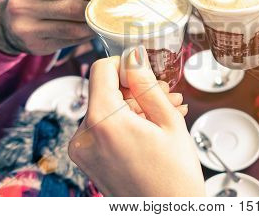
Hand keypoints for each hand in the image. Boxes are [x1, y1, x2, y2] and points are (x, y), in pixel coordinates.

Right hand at [0, 0, 102, 54]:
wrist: (11, 23)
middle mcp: (22, 6)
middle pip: (70, 8)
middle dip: (94, 8)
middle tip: (109, 7)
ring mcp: (28, 29)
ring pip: (74, 29)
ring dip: (94, 25)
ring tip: (104, 20)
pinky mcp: (38, 46)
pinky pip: (71, 42)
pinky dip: (86, 36)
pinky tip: (92, 30)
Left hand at [69, 48, 204, 196]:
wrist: (169, 214)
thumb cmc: (175, 176)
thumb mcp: (168, 121)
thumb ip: (147, 84)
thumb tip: (133, 56)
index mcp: (103, 122)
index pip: (101, 70)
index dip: (125, 64)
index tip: (145, 71)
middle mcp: (84, 136)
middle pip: (106, 92)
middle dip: (137, 89)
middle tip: (168, 95)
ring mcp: (83, 151)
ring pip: (107, 110)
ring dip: (136, 106)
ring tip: (168, 111)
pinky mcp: (88, 160)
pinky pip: (105, 128)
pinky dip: (127, 122)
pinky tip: (154, 125)